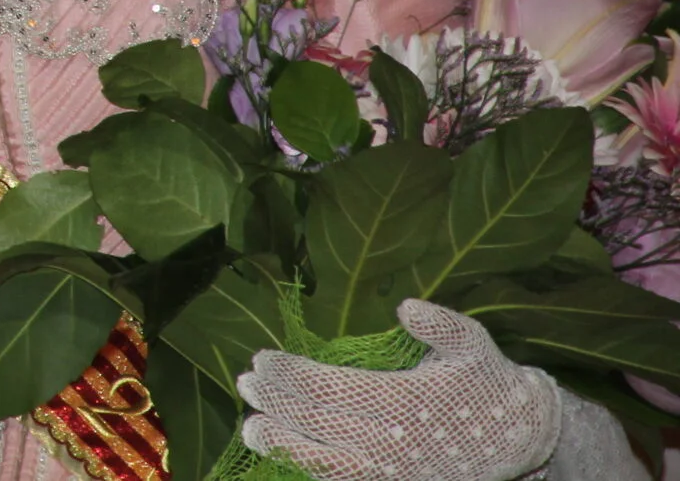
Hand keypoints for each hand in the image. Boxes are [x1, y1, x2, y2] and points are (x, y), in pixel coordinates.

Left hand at [236, 301, 558, 480]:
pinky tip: (288, 456)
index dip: (290, 375)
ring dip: (283, 443)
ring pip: (324, 462)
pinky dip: (311, 471)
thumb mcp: (474, 345)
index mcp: (405, 400)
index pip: (329, 388)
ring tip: (249, 429)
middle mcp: (393, 440)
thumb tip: (405, 305)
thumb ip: (441, 324)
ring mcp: (393, 471)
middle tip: (244, 384)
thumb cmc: (490, 385)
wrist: (526, 443)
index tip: (261, 360)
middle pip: (317, 422)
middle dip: (275, 403)